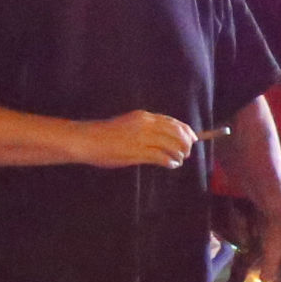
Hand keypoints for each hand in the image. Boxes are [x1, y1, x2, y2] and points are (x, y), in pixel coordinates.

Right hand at [73, 110, 198, 169]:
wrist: (87, 140)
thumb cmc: (105, 134)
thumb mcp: (128, 123)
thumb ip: (145, 127)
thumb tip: (162, 136)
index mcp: (144, 117)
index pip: (172, 122)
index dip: (185, 130)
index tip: (193, 137)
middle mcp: (146, 125)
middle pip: (176, 132)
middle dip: (186, 143)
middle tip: (188, 151)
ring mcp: (142, 138)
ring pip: (172, 145)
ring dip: (179, 153)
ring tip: (180, 159)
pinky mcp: (137, 152)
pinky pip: (161, 157)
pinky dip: (170, 161)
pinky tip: (172, 165)